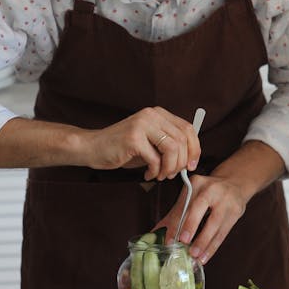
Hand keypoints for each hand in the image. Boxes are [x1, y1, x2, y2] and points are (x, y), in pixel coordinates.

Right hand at [81, 106, 200, 181]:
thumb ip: (168, 145)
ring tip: (160, 175)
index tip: (192, 165)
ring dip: (169, 168)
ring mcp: (142, 125)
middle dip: (182, 162)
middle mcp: (151, 115)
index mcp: (158, 113)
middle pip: (182, 139)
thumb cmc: (122, 148)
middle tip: (172, 174)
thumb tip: (190, 159)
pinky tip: (148, 174)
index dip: (194, 149)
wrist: (93, 147)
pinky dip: (155, 171)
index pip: (188, 128)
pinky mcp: (133, 138)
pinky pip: (155, 159)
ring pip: (172, 149)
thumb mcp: (149, 142)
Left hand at [158, 174, 247, 263]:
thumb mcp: (192, 196)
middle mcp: (211, 189)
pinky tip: (205, 256)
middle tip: (183, 242)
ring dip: (203, 241)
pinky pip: (223, 232)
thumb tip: (154, 232)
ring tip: (195, 256)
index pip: (184, 204)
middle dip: (190, 225)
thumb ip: (175, 214)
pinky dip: (213, 246)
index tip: (169, 240)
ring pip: (214, 223)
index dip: (176, 222)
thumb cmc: (208, 193)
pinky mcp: (235, 212)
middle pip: (200, 207)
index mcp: (196, 184)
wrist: (235, 184)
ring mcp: (225, 200)